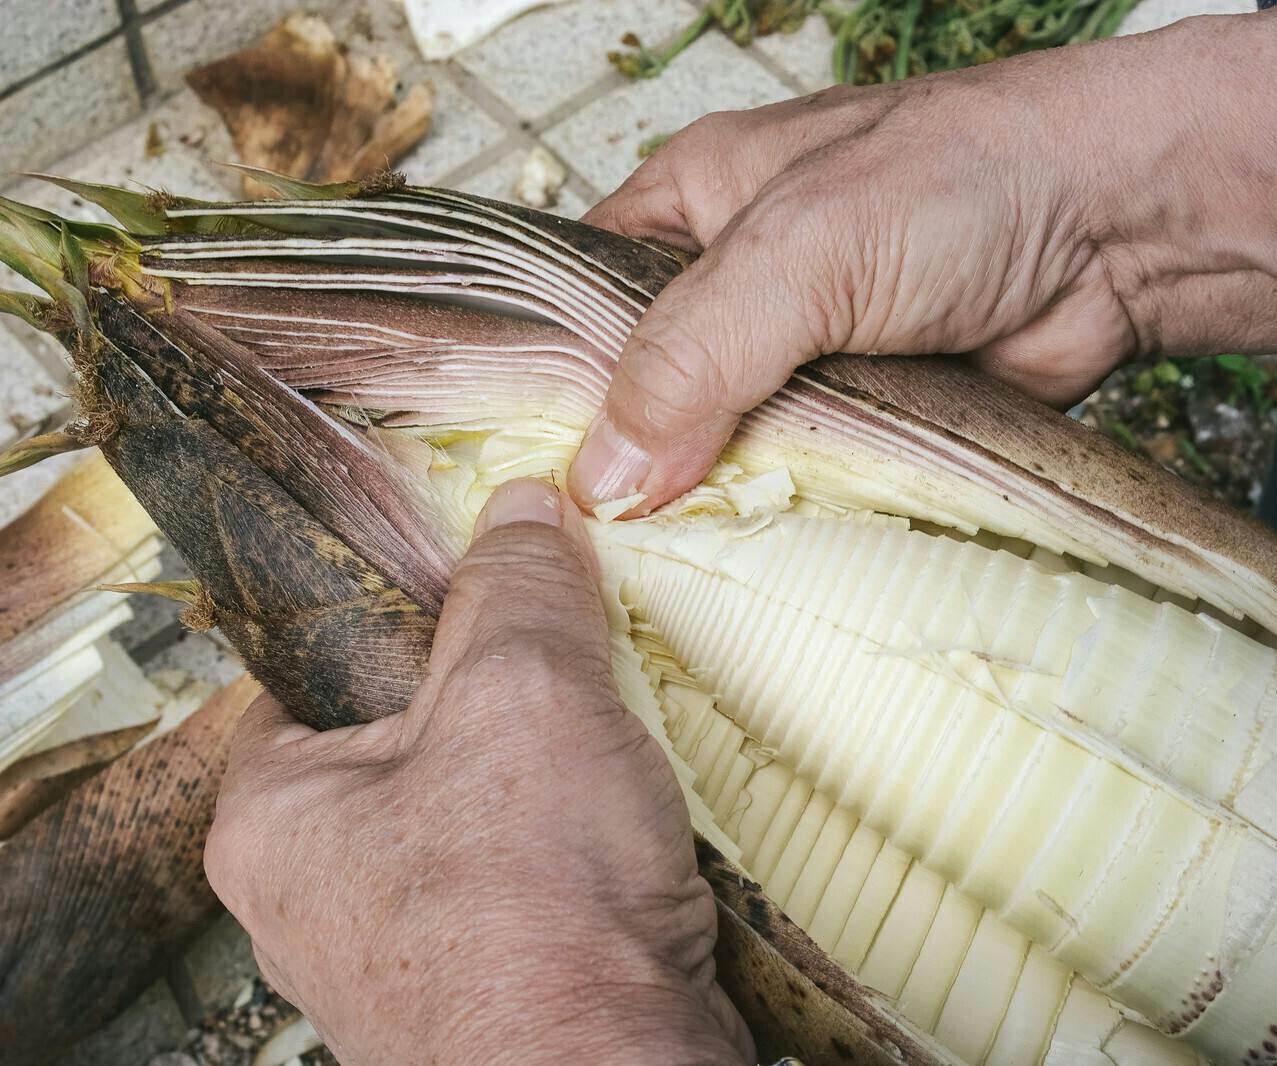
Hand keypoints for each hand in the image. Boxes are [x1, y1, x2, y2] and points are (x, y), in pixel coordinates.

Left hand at [204, 480, 751, 1065]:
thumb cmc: (531, 922)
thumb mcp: (525, 693)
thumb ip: (518, 587)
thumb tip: (522, 514)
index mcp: (274, 820)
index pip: (315, 670)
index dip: (405, 615)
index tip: (476, 588)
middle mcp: (321, 896)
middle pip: (412, 737)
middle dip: (500, 696)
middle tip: (566, 664)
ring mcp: (407, 950)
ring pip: (482, 809)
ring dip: (555, 772)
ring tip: (612, 747)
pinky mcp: (493, 983)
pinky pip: (534, 875)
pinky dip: (584, 843)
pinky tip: (631, 828)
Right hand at [570, 0, 1276, 512]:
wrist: (1125, 226)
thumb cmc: (965, 180)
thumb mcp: (799, 250)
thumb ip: (694, 354)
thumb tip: (607, 475)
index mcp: (693, 206)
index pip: (578, 302)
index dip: (545, 384)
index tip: (515, 478)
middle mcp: (742, 283)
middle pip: (650, 391)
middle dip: (629, 463)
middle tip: (589, 553)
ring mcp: (808, 356)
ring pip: (727, 447)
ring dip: (713, 502)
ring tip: (656, 583)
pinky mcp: (871, 418)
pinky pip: (805, 481)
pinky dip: (789, 520)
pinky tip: (752, 575)